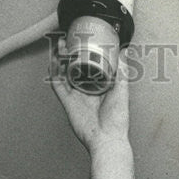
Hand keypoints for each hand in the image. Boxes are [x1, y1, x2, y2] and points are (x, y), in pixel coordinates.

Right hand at [50, 36, 130, 153]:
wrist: (107, 139)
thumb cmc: (117, 121)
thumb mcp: (122, 91)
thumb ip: (122, 72)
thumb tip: (124, 52)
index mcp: (100, 88)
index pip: (91, 67)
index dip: (85, 54)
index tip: (84, 41)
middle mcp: (87, 91)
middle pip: (75, 68)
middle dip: (71, 53)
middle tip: (69, 39)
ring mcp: (76, 96)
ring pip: (64, 73)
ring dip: (61, 59)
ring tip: (61, 45)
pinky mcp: (68, 103)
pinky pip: (58, 85)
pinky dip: (54, 73)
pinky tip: (54, 62)